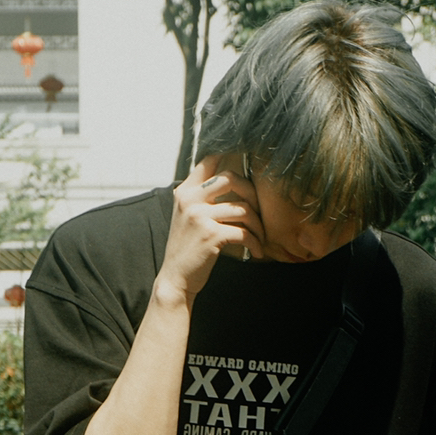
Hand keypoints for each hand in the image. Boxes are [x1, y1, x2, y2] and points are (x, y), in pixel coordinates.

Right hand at [156, 155, 264, 307]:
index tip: (245, 161)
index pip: (208, 160)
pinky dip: (254, 243)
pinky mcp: (211, 235)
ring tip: (260, 238)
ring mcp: (199, 216)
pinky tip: (256, 252)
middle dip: (252, 193)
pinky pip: (243, 232)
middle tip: (258, 211)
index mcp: (184, 192)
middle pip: (231, 178)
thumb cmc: (187, 250)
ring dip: (257, 226)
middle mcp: (190, 199)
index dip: (228, 154)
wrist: (175, 279)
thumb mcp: (187, 217)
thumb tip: (229, 181)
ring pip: (242, 209)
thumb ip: (202, 198)